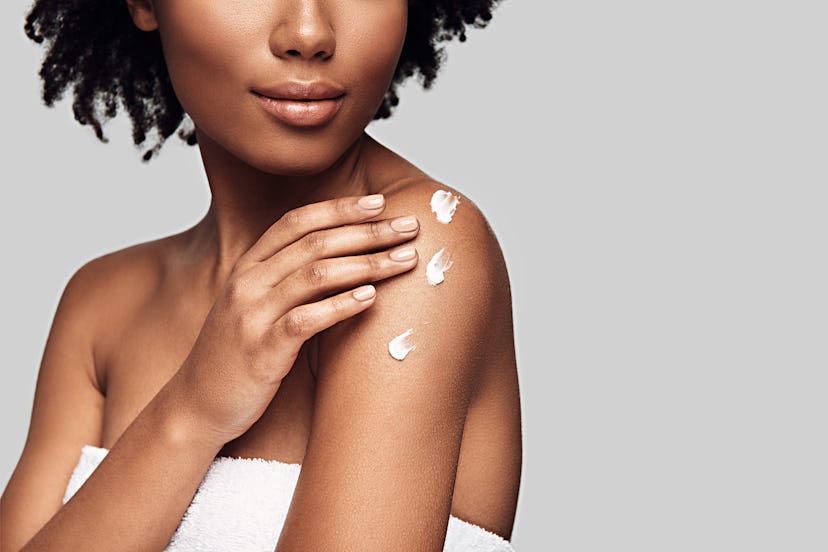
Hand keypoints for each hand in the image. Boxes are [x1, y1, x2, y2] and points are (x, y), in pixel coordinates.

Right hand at [168, 194, 418, 445]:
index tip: (380, 203)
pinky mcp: (262, 350)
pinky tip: (371, 297)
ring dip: (367, 263)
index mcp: (249, 266)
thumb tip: (344, 258)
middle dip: (368, 231)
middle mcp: (248, 283)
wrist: (196, 404)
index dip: (340, 208)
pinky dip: (341, 304)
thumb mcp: (255, 305)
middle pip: (315, 243)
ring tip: (404, 259)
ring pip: (316, 275)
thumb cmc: (237, 353)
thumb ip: (288, 279)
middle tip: (409, 228)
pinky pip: (306, 320)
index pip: (298, 221)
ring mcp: (252, 315)